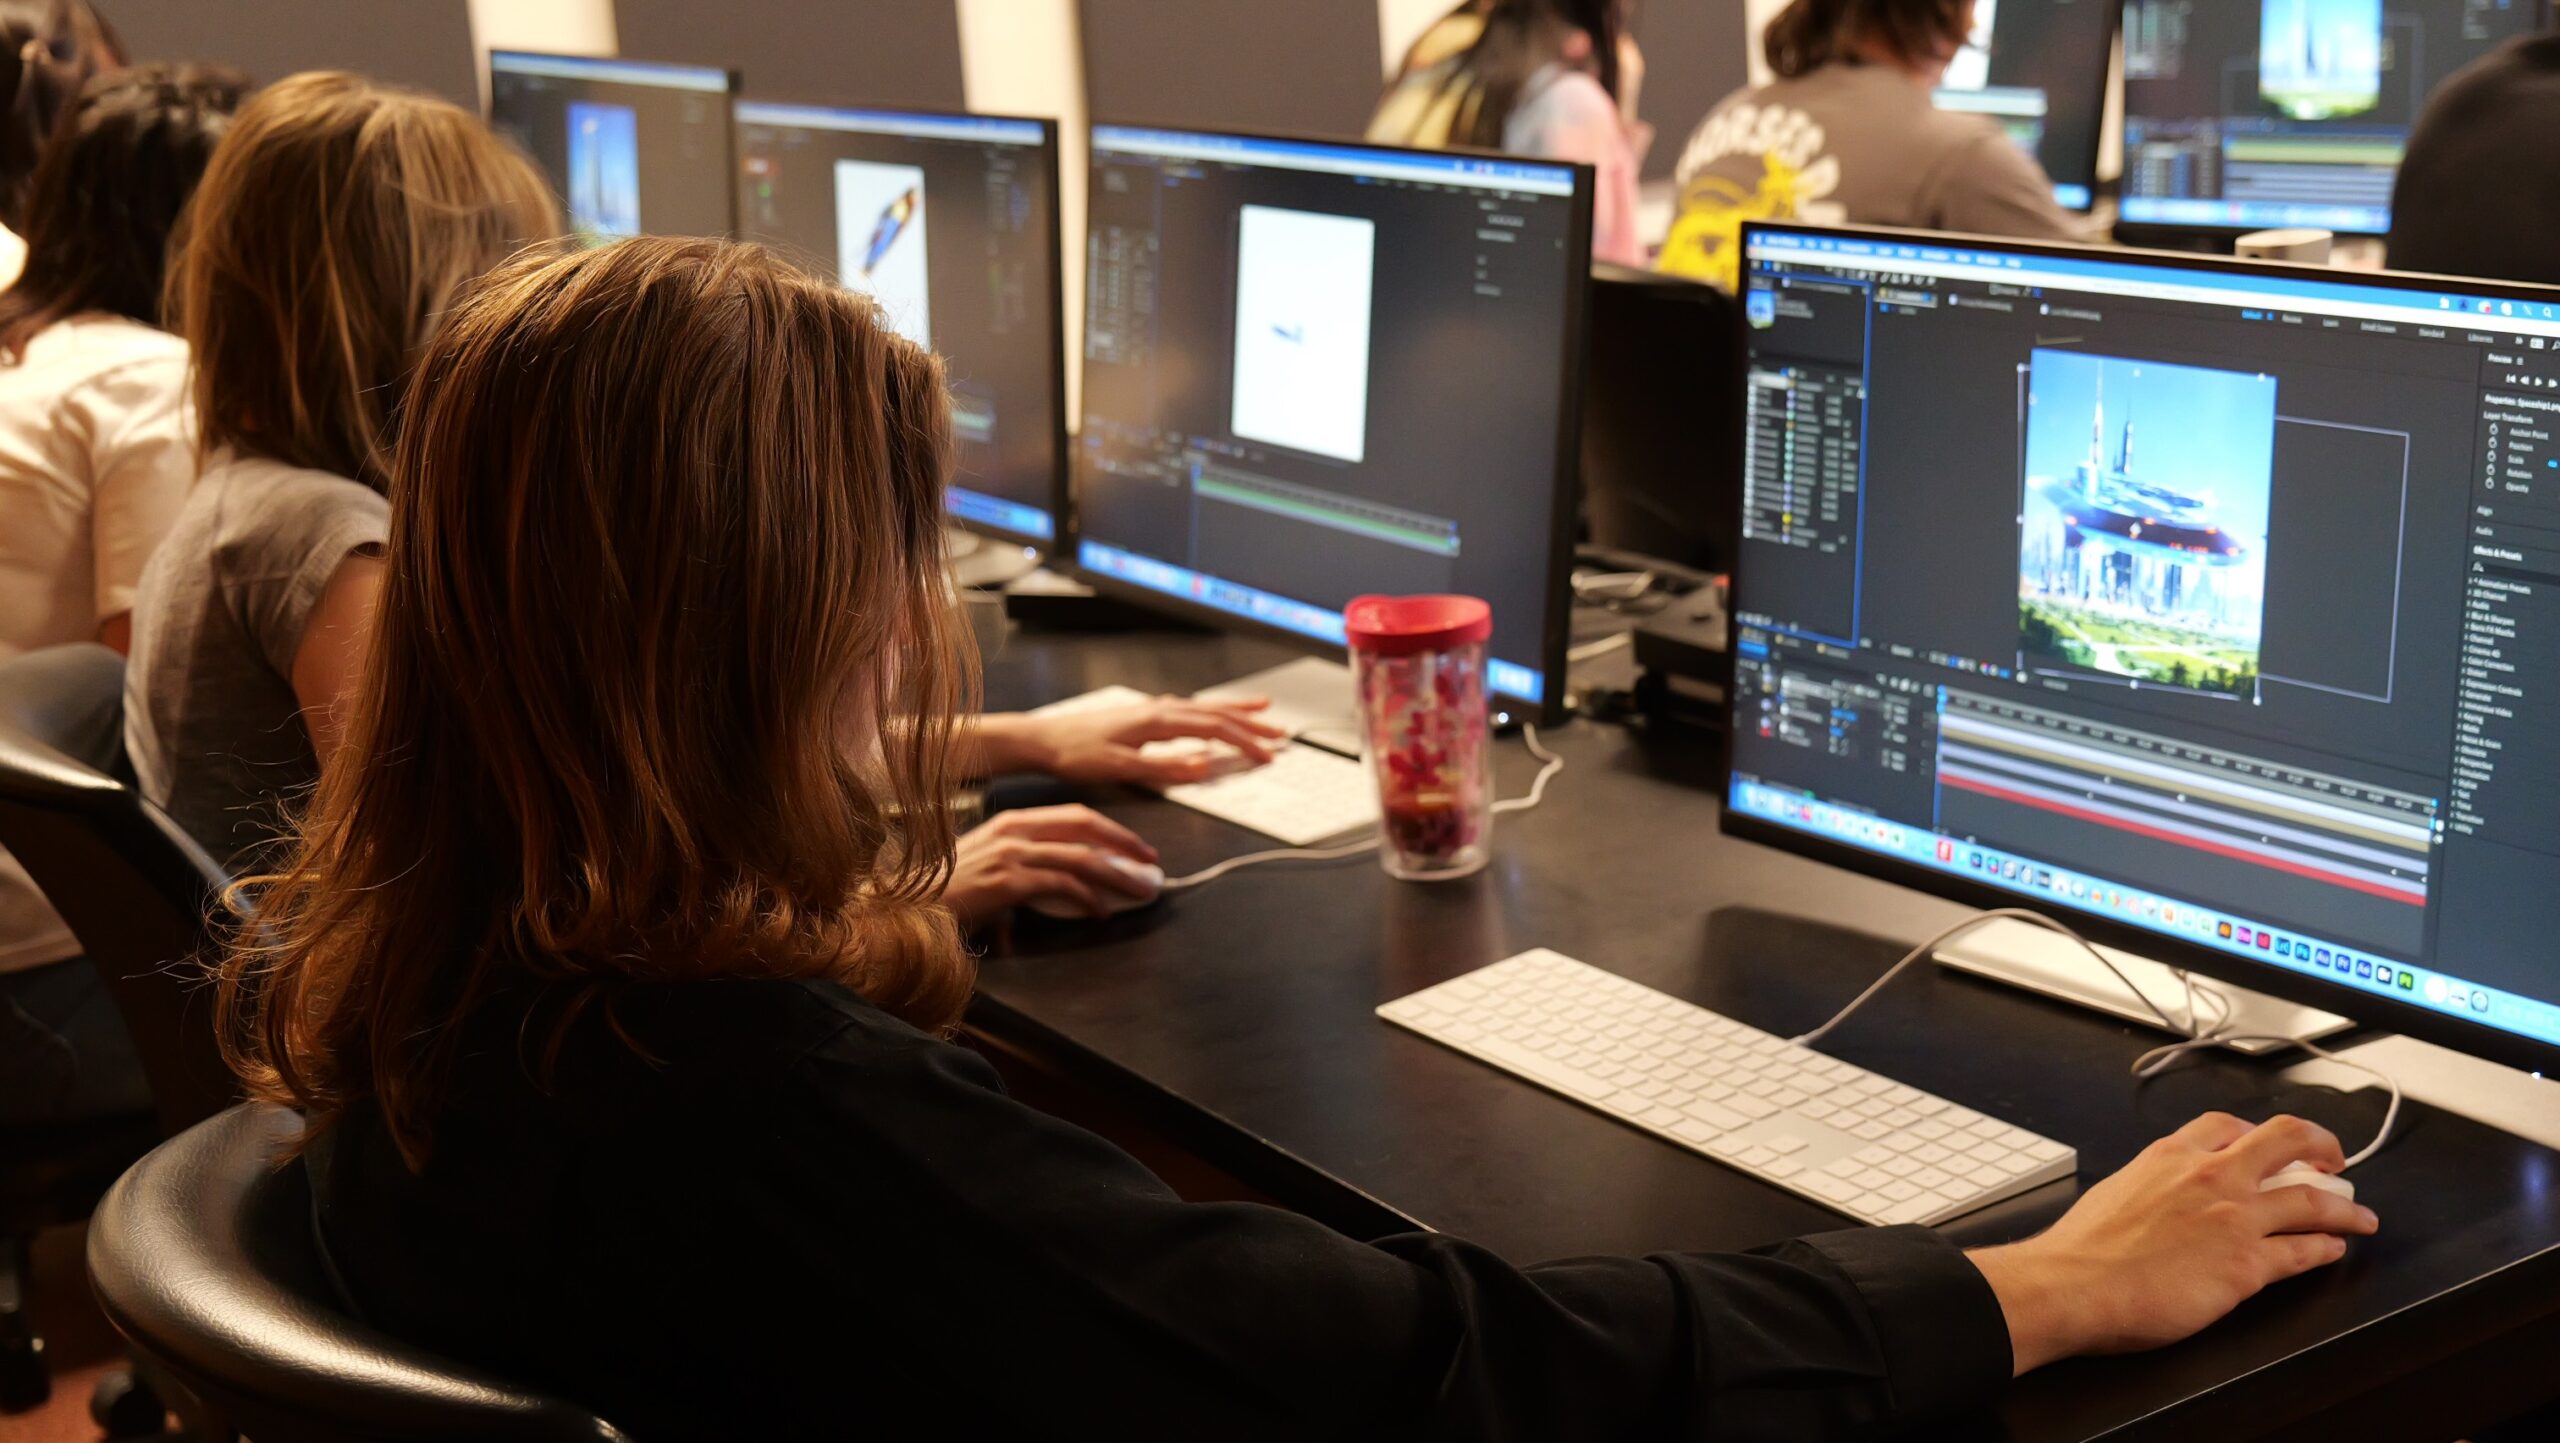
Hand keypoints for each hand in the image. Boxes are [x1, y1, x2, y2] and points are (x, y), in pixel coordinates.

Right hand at [945, 806, 1160, 925]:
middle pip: (1085, 829)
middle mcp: (1016, 831)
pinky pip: (1061, 885)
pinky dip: (1087, 899)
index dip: (1112, 829)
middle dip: (1124, 845)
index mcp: (1015, 821)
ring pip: (1080, 858)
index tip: (1136, 846)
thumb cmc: (948, 888)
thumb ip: (1022, 869)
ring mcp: (1012, 854)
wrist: (911, 901)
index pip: (1075, 815)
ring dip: (1117, 876)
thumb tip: (1050, 894)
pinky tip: (1100, 912)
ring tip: (1140, 890)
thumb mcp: (989, 864)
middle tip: (1151, 865)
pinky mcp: (1008, 881)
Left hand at [1020, 696, 1286, 786]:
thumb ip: (1163, 768)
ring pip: (1202, 707)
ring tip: (1260, 708)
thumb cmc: (1074, 753)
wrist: (1041, 739)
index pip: (1214, 728)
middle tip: (1280, 732)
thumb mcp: (1120, 767)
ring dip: (1233, 711)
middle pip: (1214, 713)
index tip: (1268, 755)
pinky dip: (1207, 711)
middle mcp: (1157, 709)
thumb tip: (1204, 766)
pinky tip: (1206, 714)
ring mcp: (1149, 710)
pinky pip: (1186, 709)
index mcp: (1157, 720)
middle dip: (1250, 723)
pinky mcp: (1140, 715)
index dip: (1245, 741)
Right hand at [1968, 1112, 2378, 1374]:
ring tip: (2360, 1216)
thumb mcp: (2118, 1190)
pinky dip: (2327, 1249)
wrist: (2074, 1284)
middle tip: (2333, 1161)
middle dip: (2321, 1147)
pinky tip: (2334, 1250)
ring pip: (2313, 1200)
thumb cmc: (2084, 1248)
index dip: (2260, 1135)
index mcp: (2172, 1155)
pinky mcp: (2248, 1264)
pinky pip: (2304, 1251)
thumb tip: (2162, 1197)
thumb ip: (2152, 1185)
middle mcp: (2212, 1177)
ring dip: (2346, 1208)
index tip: (2271, 1147)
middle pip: (2288, 1140)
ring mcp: (2235, 1218)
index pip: (2231, 1126)